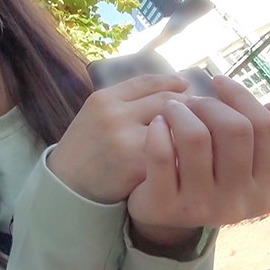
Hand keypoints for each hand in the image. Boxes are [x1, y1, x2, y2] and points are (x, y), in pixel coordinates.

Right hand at [47, 74, 188, 203]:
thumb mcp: (96, 115)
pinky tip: (187, 157)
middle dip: (188, 106)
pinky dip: (182, 153)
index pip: (148, 81)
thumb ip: (127, 101)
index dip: (172, 82)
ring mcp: (126, 141)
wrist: (68, 188)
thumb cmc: (87, 150)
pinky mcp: (138, 166)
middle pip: (167, 101)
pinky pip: (172, 153)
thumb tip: (173, 88)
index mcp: (103, 99)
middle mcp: (115, 116)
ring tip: (196, 135)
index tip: (186, 87)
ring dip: (190, 130)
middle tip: (200, 112)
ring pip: (174, 126)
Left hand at [127, 75, 269, 244]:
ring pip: (196, 138)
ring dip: (181, 112)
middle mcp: (238, 203)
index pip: (265, 130)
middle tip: (191, 101)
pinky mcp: (165, 206)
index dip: (242, 97)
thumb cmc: (205, 181)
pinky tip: (156, 124)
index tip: (218, 81)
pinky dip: (158, 131)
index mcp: (264, 191)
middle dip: (210, 104)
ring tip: (170, 108)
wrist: (163, 220)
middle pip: (234, 130)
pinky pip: (161, 155)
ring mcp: (202, 207)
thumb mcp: (236, 166)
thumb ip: (258, 139)